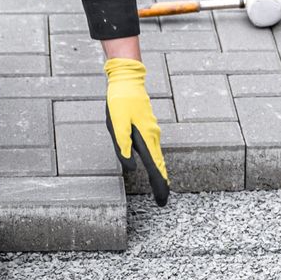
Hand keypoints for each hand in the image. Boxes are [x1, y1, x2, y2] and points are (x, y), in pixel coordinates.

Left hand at [103, 57, 169, 205]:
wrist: (128, 80)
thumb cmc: (120, 101)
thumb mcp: (117, 124)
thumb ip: (123, 146)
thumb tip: (131, 169)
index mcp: (145, 137)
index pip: (154, 166)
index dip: (159, 184)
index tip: (163, 199)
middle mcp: (152, 136)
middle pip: (159, 165)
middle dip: (161, 183)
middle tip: (163, 200)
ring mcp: (152, 132)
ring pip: (158, 157)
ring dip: (159, 173)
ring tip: (161, 188)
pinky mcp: (148, 128)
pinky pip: (155, 150)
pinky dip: (156, 162)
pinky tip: (154, 166)